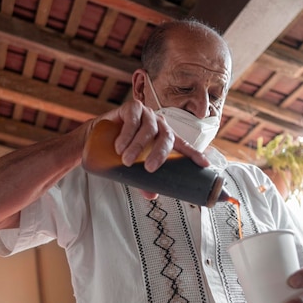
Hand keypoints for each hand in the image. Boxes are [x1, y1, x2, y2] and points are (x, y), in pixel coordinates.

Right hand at [93, 100, 209, 198]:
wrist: (98, 135)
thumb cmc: (122, 149)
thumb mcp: (134, 167)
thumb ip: (143, 180)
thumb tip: (152, 195)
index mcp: (164, 138)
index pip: (183, 146)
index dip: (194, 154)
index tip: (204, 165)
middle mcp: (159, 125)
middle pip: (167, 137)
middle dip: (159, 154)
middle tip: (149, 168)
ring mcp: (146, 115)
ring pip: (149, 129)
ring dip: (138, 146)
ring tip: (126, 160)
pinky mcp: (132, 107)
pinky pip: (133, 119)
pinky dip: (127, 134)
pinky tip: (119, 146)